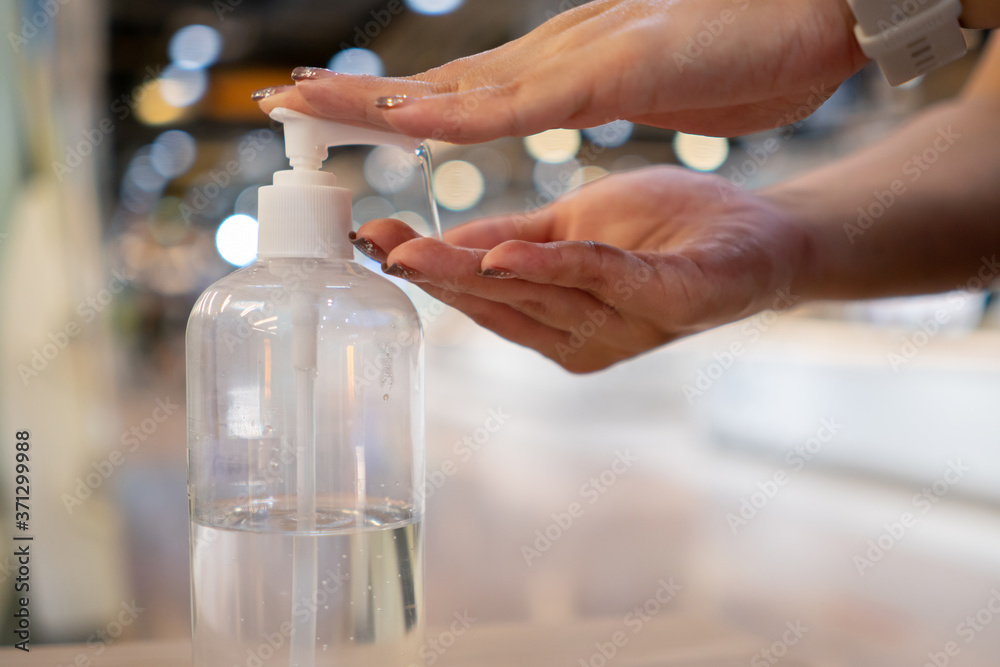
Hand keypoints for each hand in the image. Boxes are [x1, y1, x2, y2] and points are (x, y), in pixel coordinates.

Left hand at [257, 0, 865, 140]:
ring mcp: (578, 59)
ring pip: (459, 86)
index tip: (335, 105)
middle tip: (281, 93)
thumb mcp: (649, 80)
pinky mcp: (612, 71)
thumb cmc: (745, 51)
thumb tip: (573, 93)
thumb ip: (598, 88)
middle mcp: (555, 56)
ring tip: (301, 96)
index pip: (463, 89)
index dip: (395, 98)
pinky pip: (520, 103)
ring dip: (378, 94)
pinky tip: (405, 118)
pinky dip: (459, 113)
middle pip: (439, 81)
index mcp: (562, 66)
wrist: (818, 10)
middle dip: (358, 92)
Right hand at [351, 167, 812, 371]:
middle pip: (499, 304)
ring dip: (475, 276)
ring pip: (539, 297)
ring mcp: (627, 327)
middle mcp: (584, 337)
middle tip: (375, 245)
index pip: (482, 297)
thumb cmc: (666, 231)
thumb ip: (516, 241)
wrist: (761, 237)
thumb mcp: (577, 227)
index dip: (427, 271)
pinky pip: (608, 282)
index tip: (371, 241)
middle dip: (434, 276)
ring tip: (416, 251)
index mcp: (559, 320)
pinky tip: (509, 256)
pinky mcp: (672, 301)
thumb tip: (444, 243)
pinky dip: (557, 269)